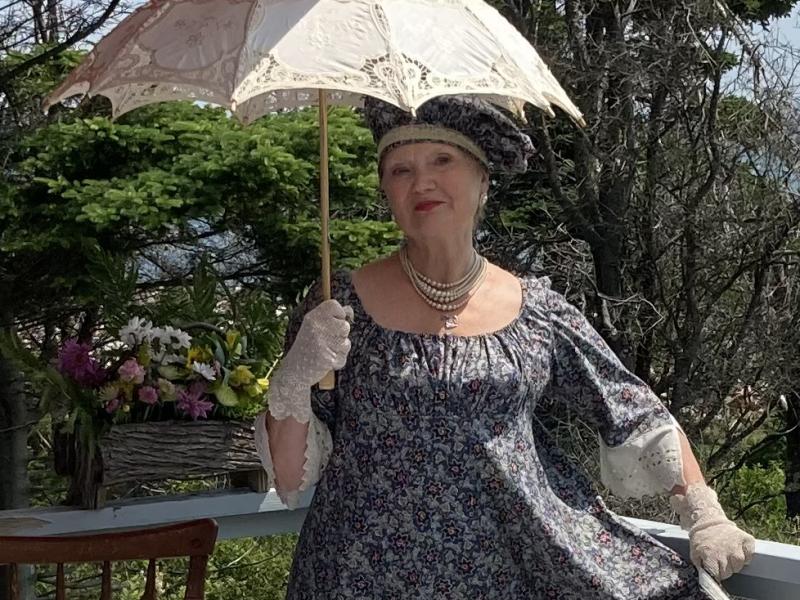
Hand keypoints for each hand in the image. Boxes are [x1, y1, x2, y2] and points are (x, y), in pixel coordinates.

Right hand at [267, 300, 352, 421]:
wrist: (294, 372)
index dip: (340, 314)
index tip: (334, 323)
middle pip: (345, 325)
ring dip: (339, 350)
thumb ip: (330, 318)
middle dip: (340, 336)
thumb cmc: (307, 348)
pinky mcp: (327, 358)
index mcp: (311, 318)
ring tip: (326, 352)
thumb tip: (349, 309)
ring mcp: (321, 343)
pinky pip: (342, 358)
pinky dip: (337, 362)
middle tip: (326, 342)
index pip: (334, 305)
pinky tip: (326, 362)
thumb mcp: (313, 328)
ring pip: (346, 343)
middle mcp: (315, 327)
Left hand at [670, 483, 755, 579]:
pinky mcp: (747, 540)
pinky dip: (745, 555)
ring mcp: (737, 546)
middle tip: (719, 558)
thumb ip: (701, 567)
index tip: (714, 570)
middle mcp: (725, 552)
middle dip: (724, 568)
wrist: (709, 520)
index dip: (716, 574)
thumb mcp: (695, 553)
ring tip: (727, 553)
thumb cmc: (702, 539)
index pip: (718, 576)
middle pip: (729, 572)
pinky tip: (736, 549)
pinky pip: (749, 556)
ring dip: (734, 562)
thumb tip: (708, 580)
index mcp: (710, 555)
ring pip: (739, 565)